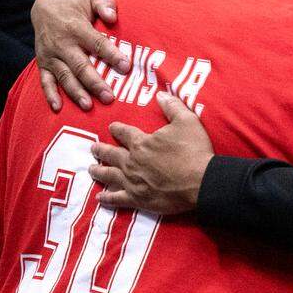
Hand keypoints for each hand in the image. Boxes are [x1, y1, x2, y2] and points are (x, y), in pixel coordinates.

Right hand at [32, 0, 129, 111]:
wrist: (45, 4)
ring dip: (76, 92)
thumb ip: (105, 3)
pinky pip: (45, 80)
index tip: (126, 67)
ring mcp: (51, 55)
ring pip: (64, 76)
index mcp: (77, 28)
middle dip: (94, 83)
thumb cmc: (77, 3)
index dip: (112, 55)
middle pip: (80, 66)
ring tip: (88, 106)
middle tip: (109, 97)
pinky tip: (58, 108)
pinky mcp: (43, 62)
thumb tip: (113, 16)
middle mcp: (63, 44)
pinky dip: (50, 94)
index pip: (97, 44)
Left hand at [89, 92, 213, 214]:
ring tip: (91, 169)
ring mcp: (133, 182)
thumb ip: (172, 107)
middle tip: (93, 148)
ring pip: (110, 175)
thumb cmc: (194, 150)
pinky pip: (118, 198)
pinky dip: (108, 197)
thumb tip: (160, 94)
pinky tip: (100, 197)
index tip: (111, 127)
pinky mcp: (138, 199)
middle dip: (101, 150)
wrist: (200, 182)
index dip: (117, 129)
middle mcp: (132, 162)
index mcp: (142, 143)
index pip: (125, 133)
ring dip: (99, 171)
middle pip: (112, 154)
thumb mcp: (187, 121)